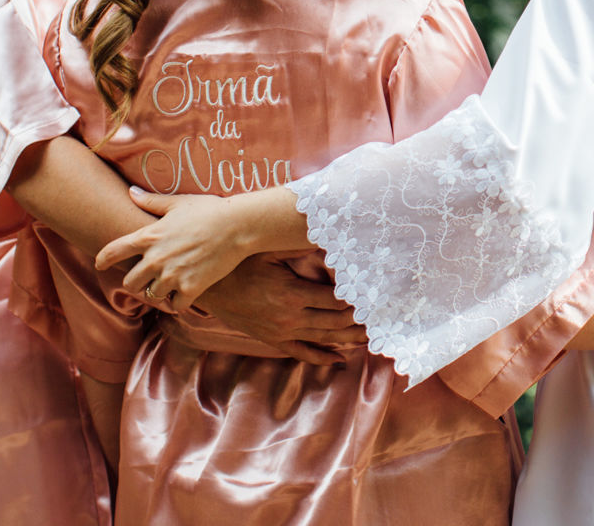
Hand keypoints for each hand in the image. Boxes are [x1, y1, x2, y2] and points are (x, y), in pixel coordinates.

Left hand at [96, 189, 258, 312]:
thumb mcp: (178, 202)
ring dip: (160, 292)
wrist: (238, 225)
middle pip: (130, 284)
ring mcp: (172, 275)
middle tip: (148, 279)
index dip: (103, 260)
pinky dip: (180, 301)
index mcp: (149, 236)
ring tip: (172, 283)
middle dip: (137, 282)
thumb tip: (130, 192)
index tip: (100, 265)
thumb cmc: (209, 210)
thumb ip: (151, 201)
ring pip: (152, 296)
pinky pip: (176, 305)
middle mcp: (155, 259)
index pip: (113, 252)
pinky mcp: (191, 288)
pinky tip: (187, 292)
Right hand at [196, 261, 367, 365]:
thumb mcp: (269, 250)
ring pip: (324, 339)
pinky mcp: (273, 340)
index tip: (375, 296)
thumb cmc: (240, 264)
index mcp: (293, 294)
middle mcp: (290, 318)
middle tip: (383, 318)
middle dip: (360, 321)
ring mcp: (282, 333)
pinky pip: (303, 353)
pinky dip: (322, 357)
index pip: (336, 301)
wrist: (210, 289)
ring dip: (349, 339)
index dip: (357, 300)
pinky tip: (339, 358)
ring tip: (372, 338)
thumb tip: (327, 235)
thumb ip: (299, 245)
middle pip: (336, 323)